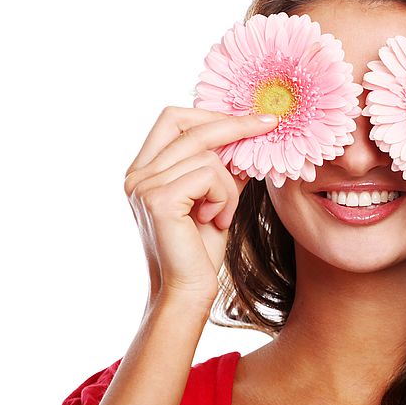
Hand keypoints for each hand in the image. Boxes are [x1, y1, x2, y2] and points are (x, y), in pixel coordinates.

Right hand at [124, 106, 278, 307]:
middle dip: (234, 124)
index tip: (251, 118)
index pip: (173, 119)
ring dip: (229, 186)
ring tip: (222, 215)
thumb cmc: (200, 250)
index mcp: (144, 171)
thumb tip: (249, 134)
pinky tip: (216, 221)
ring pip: (208, 156)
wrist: (187, 291)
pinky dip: (224, 197)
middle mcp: (137, 175)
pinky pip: (210, 175)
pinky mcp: (159, 200)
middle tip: (268, 124)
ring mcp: (144, 186)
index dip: (211, 113)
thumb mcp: (214, 198)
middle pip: (189, 126)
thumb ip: (221, 167)